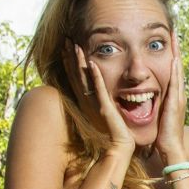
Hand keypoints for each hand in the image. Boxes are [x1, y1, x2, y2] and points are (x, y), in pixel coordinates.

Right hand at [64, 40, 134, 156]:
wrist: (121, 148)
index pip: (77, 78)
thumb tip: (101, 97)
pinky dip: (96, 76)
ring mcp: (95, 105)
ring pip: (84, 79)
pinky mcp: (105, 108)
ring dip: (79, 62)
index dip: (71, 63)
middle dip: (71, 58)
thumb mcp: (106, 115)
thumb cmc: (116, 134)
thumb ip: (102, 104)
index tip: (68, 48)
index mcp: (88, 102)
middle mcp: (88, 102)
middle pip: (76, 75)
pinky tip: (93, 63)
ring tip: (75, 46)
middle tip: (67, 40)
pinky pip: (99, 89)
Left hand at [154, 31, 186, 164]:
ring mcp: (179, 98)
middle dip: (176, 50)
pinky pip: (175, 84)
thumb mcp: (159, 116)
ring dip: (176, 54)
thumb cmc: (164, 136)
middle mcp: (178, 95)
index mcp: (173, 97)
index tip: (168, 43)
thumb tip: (149, 102)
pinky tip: (173, 59)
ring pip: (178, 71)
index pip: (172, 73)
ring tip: (175, 39)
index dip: (171, 57)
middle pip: (177, 67)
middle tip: (174, 32)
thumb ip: (157, 107)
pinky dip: (175, 71)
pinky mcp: (175, 103)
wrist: (171, 148)